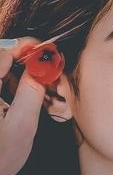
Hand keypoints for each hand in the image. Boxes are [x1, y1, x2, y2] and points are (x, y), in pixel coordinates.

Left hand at [0, 38, 44, 174]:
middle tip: (45, 71)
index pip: (3, 54)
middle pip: (1, 60)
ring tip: (37, 90)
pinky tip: (22, 99)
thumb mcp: (21, 126)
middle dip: (24, 62)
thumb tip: (43, 66)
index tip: (46, 50)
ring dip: (19, 75)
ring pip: (0, 72)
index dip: (26, 48)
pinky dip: (11, 86)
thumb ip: (32, 92)